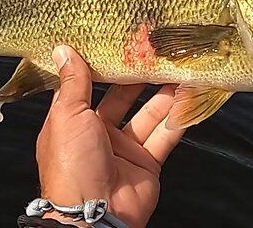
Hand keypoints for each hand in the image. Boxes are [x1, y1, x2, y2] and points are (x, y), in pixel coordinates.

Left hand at [36, 45, 184, 227]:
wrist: (94, 214)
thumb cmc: (72, 165)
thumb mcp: (67, 115)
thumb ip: (73, 82)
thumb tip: (63, 49)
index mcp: (72, 122)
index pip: (88, 87)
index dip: (103, 66)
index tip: (118, 43)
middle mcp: (98, 134)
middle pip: (123, 99)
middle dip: (140, 77)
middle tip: (157, 53)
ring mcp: (124, 150)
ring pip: (148, 115)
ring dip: (164, 94)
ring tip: (180, 69)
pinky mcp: (147, 164)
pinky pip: (165, 136)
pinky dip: (178, 119)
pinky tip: (189, 99)